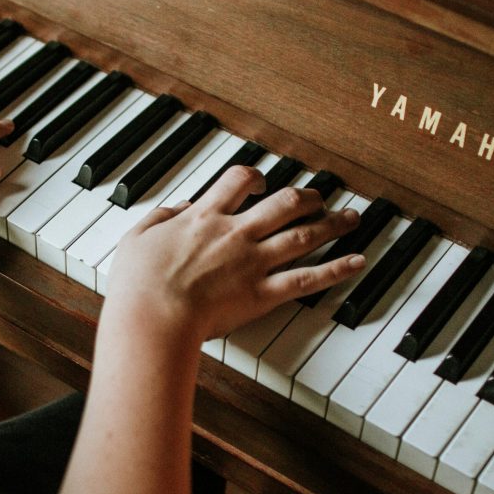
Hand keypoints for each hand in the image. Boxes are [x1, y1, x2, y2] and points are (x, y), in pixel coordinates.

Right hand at [106, 165, 364, 341]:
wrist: (152, 316)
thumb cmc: (138, 283)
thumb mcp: (137, 237)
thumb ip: (162, 218)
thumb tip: (179, 208)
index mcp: (205, 217)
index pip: (237, 181)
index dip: (254, 177)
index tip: (259, 183)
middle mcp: (236, 233)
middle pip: (283, 203)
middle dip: (305, 197)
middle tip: (318, 196)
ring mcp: (253, 262)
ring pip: (303, 235)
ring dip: (331, 224)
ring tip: (350, 217)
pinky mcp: (263, 293)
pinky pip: (308, 278)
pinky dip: (336, 269)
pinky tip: (357, 261)